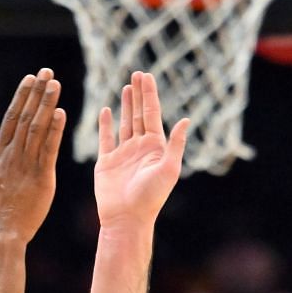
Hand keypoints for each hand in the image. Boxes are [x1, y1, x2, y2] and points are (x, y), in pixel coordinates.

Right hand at [0, 69, 66, 243]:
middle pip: (26, 117)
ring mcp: (27, 165)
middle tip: (48, 72)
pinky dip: (54, 132)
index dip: (22, 96)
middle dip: (37, 93)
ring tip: (55, 85)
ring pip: (38, 129)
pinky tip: (60, 114)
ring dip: (47, 105)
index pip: (11, 117)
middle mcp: (13, 154)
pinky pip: (49, 151)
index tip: (31, 78)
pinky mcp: (42, 179)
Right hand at [94, 71, 191, 229]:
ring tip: (126, 87)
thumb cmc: (151, 197)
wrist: (127, 218)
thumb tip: (186, 119)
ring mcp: (123, 154)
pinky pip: (105, 139)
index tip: (147, 76)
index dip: (150, 94)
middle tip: (137, 74)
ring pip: (124, 123)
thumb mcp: (169, 169)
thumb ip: (176, 144)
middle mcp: (140, 148)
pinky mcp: (106, 162)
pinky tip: (107, 111)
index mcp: (155, 148)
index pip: (152, 114)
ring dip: (126, 105)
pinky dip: (105, 124)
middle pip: (139, 114)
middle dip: (139, 94)